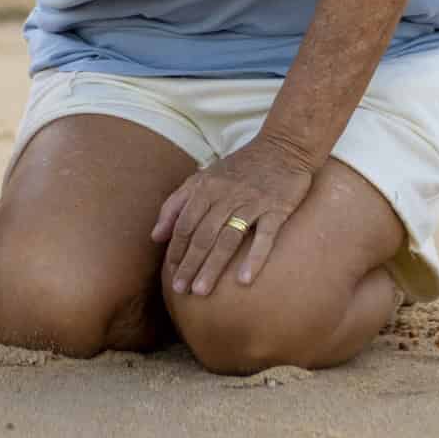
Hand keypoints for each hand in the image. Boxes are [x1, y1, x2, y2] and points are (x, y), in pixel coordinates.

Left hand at [151, 135, 314, 296]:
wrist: (283, 147)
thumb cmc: (240, 167)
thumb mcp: (204, 178)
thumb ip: (177, 204)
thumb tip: (155, 236)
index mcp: (206, 188)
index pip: (185, 224)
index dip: (176, 250)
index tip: (170, 274)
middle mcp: (226, 196)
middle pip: (203, 235)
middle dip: (189, 264)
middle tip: (180, 290)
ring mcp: (251, 202)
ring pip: (227, 238)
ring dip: (213, 266)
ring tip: (201, 290)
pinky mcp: (276, 209)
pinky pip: (264, 236)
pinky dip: (254, 258)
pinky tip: (243, 280)